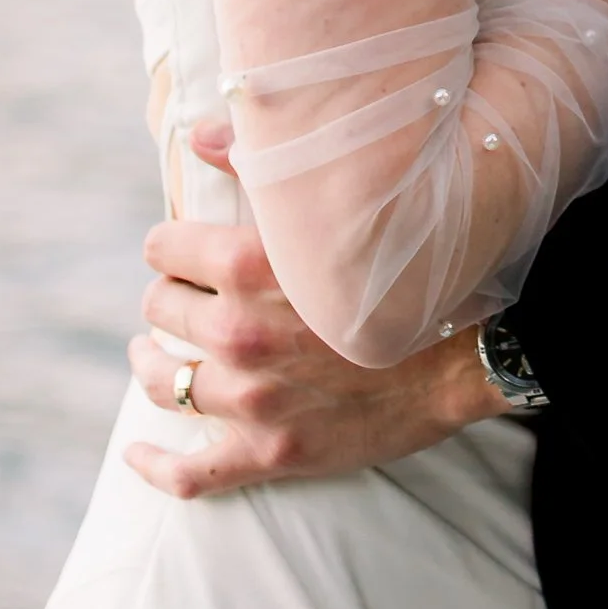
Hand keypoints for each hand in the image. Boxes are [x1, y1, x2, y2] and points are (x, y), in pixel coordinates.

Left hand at [126, 132, 501, 499]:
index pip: (163, 249)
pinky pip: (189, 474)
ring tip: (155, 355)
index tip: (182, 250)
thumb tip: (196, 134)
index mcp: (251, 266)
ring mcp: (253, 401)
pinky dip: (153, 464)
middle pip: (160, 310)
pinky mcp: (270, 453)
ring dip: (153, 364)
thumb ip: (260, 164)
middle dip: (168, 299)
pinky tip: (138, 451)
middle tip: (183, 298)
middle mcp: (242, 334)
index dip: (170, 246)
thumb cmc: (407, 269)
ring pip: (164, 382)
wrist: (468, 354)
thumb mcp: (338, 205)